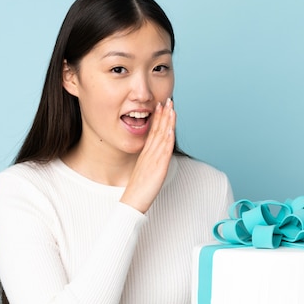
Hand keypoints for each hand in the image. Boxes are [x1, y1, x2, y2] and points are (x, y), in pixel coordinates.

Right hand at [120, 98, 175, 212]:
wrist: (132, 202)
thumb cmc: (137, 191)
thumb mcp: (143, 172)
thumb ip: (148, 162)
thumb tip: (153, 157)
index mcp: (145, 154)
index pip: (153, 132)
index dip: (158, 118)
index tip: (161, 106)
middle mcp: (149, 154)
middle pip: (157, 130)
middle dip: (163, 115)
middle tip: (167, 100)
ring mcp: (153, 160)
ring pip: (161, 137)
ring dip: (166, 121)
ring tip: (170, 108)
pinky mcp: (158, 168)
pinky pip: (163, 151)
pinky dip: (167, 139)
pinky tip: (170, 129)